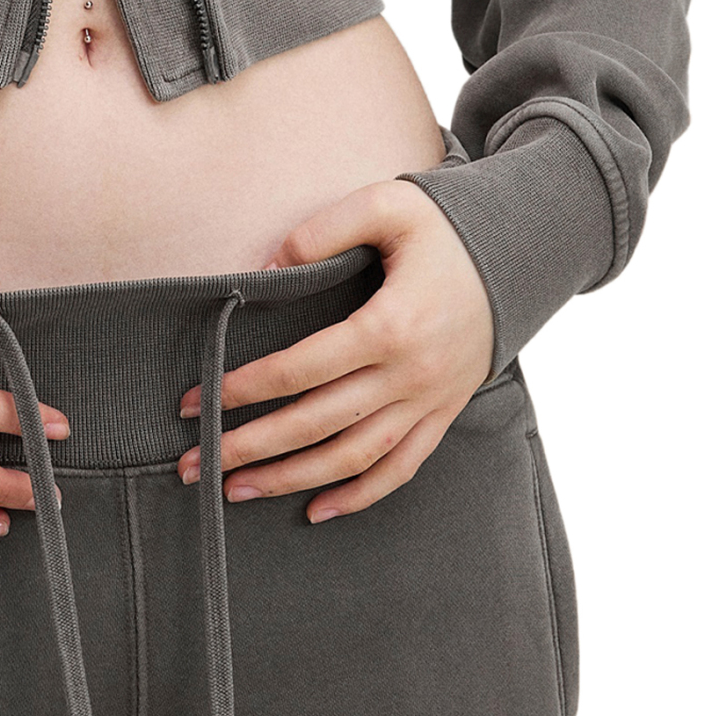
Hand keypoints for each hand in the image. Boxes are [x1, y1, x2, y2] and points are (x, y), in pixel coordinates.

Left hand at [177, 180, 492, 522]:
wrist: (522, 254)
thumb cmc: (446, 227)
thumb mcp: (388, 204)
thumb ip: (324, 231)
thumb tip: (268, 266)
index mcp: (390, 326)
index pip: (299, 370)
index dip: (241, 389)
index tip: (194, 401)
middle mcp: (411, 375)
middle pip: (316, 424)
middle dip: (249, 447)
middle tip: (193, 463)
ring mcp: (430, 401)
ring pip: (352, 457)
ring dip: (290, 481)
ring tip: (235, 491)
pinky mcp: (444, 413)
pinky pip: (401, 467)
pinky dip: (359, 495)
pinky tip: (315, 511)